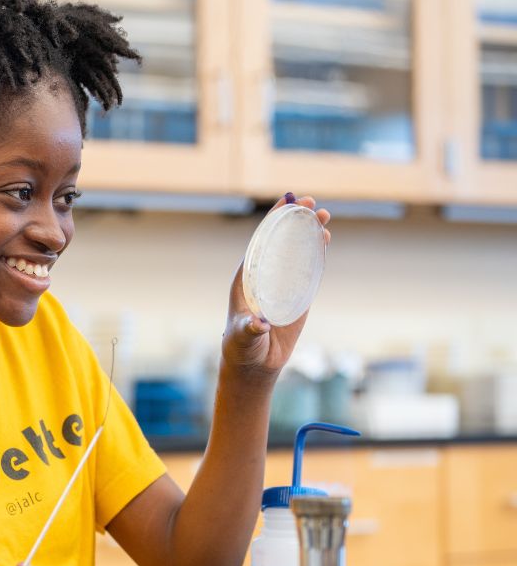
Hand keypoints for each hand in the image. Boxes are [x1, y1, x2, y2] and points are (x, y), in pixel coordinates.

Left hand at [221, 193, 330, 379]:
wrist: (255, 365)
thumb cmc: (241, 348)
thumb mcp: (242, 337)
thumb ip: (249, 329)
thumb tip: (259, 322)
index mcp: (246, 279)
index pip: (259, 243)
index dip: (272, 221)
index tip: (285, 201)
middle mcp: (263, 276)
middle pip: (280, 241)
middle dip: (293, 220)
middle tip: (310, 203)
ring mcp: (281, 284)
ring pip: (295, 252)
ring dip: (307, 232)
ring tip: (323, 215)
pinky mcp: (296, 296)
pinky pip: (307, 269)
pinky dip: (315, 252)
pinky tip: (324, 238)